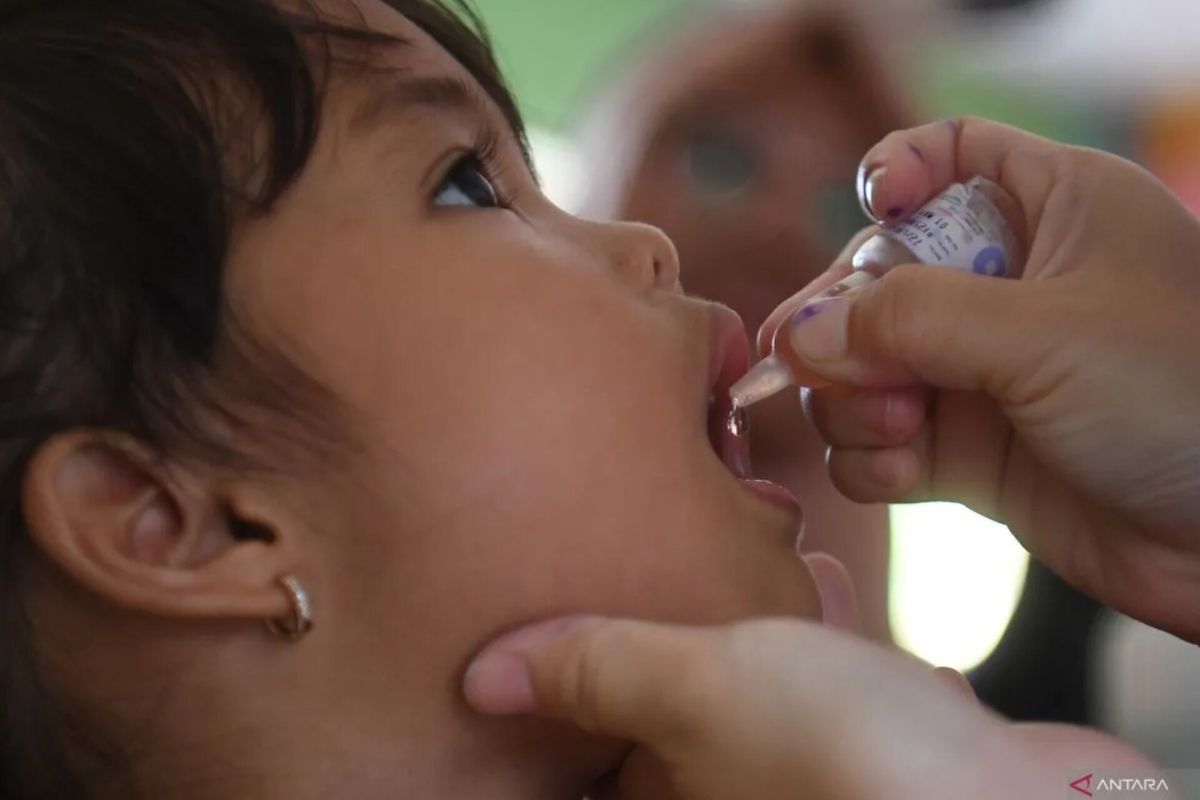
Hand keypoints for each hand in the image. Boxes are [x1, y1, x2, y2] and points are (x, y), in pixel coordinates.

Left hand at [463, 614, 1153, 799]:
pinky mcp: (892, 764)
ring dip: (758, 639)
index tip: (556, 625)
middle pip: (674, 731)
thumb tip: (481, 678)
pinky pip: (842, 706)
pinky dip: (837, 657)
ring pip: (763, 707)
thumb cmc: (852, 759)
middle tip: (652, 575)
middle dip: (672, 648)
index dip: (563, 708)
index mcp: (672, 799)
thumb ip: (595, 669)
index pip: (585, 769)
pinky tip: (844, 609)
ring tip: (755, 571)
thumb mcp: (698, 685)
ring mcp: (817, 785)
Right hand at [760, 118, 1199, 641]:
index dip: (899, 172)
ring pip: (863, 365)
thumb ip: (910, 320)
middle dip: (842, 320)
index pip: (951, 155)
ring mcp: (983, 374)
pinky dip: (872, 458)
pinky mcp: (970, 454)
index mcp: (1052, 210)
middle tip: (817, 364)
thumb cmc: (1184, 399)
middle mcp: (1008, 286)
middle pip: (877, 275)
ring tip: (895, 428)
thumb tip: (800, 333)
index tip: (872, 213)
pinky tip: (902, 474)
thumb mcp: (1045, 334)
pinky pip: (880, 443)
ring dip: (852, 400)